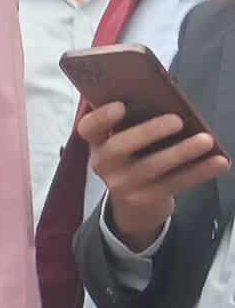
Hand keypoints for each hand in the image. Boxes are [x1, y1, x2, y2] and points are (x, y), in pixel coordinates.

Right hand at [78, 103, 227, 251]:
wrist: (134, 206)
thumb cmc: (137, 158)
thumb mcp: (128, 141)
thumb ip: (136, 123)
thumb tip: (169, 101)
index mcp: (98, 142)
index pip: (88, 128)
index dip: (101, 117)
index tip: (121, 106)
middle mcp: (103, 164)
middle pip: (118, 147)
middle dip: (148, 132)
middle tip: (177, 120)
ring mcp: (122, 184)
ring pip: (151, 167)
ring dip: (181, 152)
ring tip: (205, 140)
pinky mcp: (144, 199)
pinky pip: (174, 183)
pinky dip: (199, 172)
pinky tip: (218, 161)